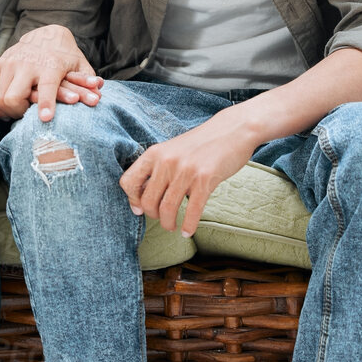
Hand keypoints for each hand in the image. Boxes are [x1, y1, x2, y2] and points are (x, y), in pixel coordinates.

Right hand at [0, 26, 102, 120]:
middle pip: (12, 97)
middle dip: (18, 113)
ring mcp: (9, 62)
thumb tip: (100, 90)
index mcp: (50, 64)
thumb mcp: (79, 64)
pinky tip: (6, 109)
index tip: (45, 119)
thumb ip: (88, 77)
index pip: (47, 85)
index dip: (46, 102)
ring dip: (6, 112)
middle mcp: (27, 62)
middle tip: (26, 117)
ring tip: (18, 113)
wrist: (44, 35)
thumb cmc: (66, 55)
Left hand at [120, 114, 255, 236]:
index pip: (129, 181)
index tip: (139, 209)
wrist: (232, 130)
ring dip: (168, 224)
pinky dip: (188, 226)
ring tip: (172, 226)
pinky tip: (187, 231)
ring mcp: (186, 171)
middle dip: (153, 216)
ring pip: (167, 209)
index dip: (132, 200)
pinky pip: (192, 211)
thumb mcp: (173, 150)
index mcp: (155, 153)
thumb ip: (157, 169)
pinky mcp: (205, 180)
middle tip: (162, 218)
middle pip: (148, 201)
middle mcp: (167, 162)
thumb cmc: (201, 144)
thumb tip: (142, 198)